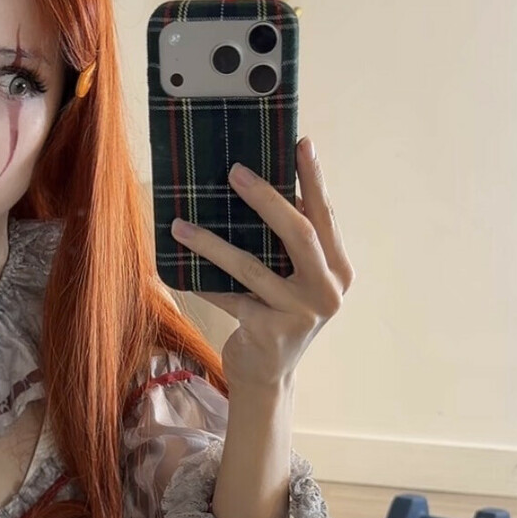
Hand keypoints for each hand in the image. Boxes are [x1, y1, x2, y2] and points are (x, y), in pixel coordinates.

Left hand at [170, 137, 353, 395]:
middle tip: (235, 171)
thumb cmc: (277, 313)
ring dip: (212, 243)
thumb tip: (261, 184)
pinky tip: (177, 270)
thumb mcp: (294, 277)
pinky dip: (201, 283)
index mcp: (339, 269)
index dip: (314, 179)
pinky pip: (228, 298)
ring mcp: (301, 314)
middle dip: (267, 198)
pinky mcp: (270, 332)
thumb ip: (291, 241)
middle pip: (300, 233)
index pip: (326, 215)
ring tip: (181, 224)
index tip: (301, 142)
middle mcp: (328, 290)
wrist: (268, 375)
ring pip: (252, 267)